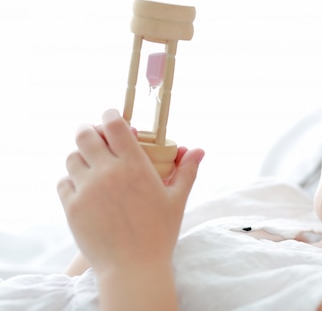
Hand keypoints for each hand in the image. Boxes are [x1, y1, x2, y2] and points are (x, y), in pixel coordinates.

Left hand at [58, 109, 204, 274]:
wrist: (133, 268)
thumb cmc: (159, 233)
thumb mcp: (177, 200)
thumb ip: (186, 171)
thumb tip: (198, 150)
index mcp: (134, 165)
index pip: (113, 124)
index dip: (110, 115)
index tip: (112, 117)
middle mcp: (107, 172)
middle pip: (85, 135)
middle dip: (88, 131)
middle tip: (95, 136)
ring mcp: (87, 189)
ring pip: (72, 158)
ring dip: (80, 157)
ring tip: (90, 165)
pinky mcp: (72, 207)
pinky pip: (63, 182)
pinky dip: (71, 181)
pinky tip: (84, 188)